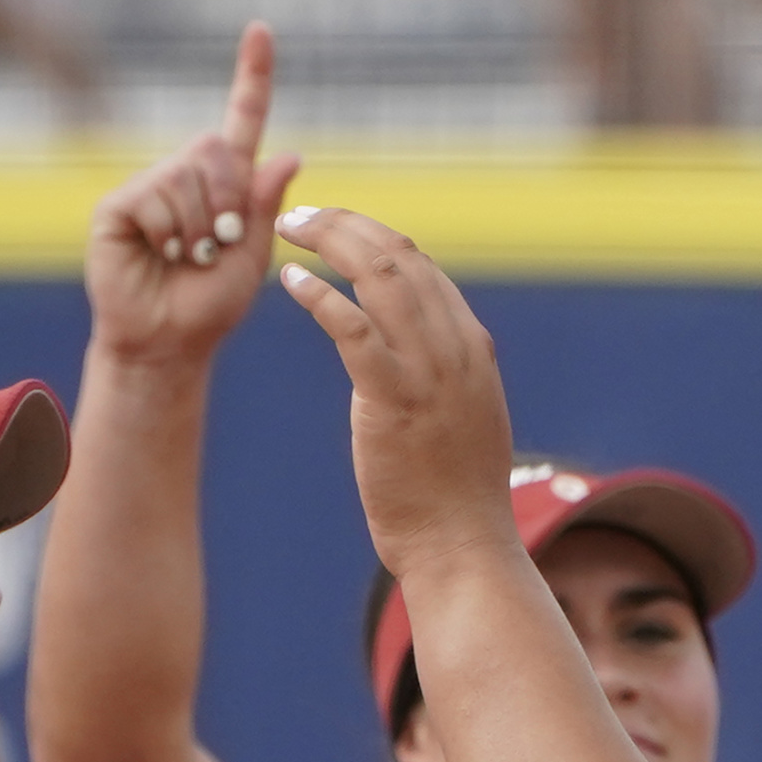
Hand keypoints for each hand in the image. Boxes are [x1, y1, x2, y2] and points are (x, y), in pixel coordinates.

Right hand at [84, 23, 302, 369]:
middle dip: (230, 202)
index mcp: (225, 183)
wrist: (169, 343)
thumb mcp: (255, 257)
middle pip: (215, 149)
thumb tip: (289, 153)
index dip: (252, 76)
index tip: (261, 30)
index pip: (240, 118)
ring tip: (188, 258)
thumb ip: (267, 206)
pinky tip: (161, 256)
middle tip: (220, 245)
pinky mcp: (119, 206)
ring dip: (201, 228)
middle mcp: (185, 176)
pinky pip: (157, 199)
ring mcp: (150, 188)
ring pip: (188, 177)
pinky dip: (171, 234)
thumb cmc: (210, 305)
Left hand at [275, 207, 524, 582]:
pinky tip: (291, 282)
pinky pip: (353, 326)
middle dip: (347, 224)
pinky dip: (320, 295)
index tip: (335, 231)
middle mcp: (456, 347)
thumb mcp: (461, 421)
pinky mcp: (394, 398)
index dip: (374, 237)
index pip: (423, 267)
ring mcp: (429, 370)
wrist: (463, 546)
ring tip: (289, 229)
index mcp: (472, 347)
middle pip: (401, 256)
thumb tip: (413, 361)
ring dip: (330, 241)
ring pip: (379, 275)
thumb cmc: (454, 498)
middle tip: (302, 214)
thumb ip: (441, 379)